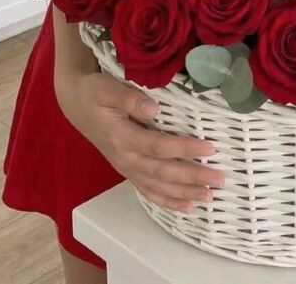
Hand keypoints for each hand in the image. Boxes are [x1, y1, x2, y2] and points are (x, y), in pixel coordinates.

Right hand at [58, 70, 224, 211]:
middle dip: (192, 177)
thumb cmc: (94, 92)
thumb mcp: (107, 88)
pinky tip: (187, 207)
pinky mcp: (128, 170)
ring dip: (184, 193)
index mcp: (121, 136)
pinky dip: (168, 201)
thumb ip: (129, 98)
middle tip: (219, 179)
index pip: (157, 146)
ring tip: (209, 197)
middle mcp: (124, 157)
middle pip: (162, 172)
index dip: (183, 148)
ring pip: (157, 186)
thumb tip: (154, 107)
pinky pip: (148, 191)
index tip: (209, 147)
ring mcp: (126, 167)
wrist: (76, 103)